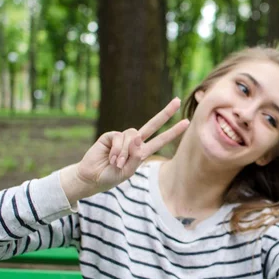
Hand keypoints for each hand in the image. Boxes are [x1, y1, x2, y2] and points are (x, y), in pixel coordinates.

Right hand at [62, 98, 188, 202]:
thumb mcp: (128, 171)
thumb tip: (138, 137)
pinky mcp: (111, 136)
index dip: (173, 131)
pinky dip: (117, 150)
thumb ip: (136, 156)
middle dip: (165, 113)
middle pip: (152, 124)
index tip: (186, 122)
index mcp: (142, 152)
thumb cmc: (111, 176)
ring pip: (133, 135)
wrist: (92, 177)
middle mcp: (135, 142)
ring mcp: (123, 138)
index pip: (161, 139)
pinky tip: (111, 158)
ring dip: (126, 152)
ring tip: (117, 163)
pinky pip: (119, 138)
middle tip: (178, 101)